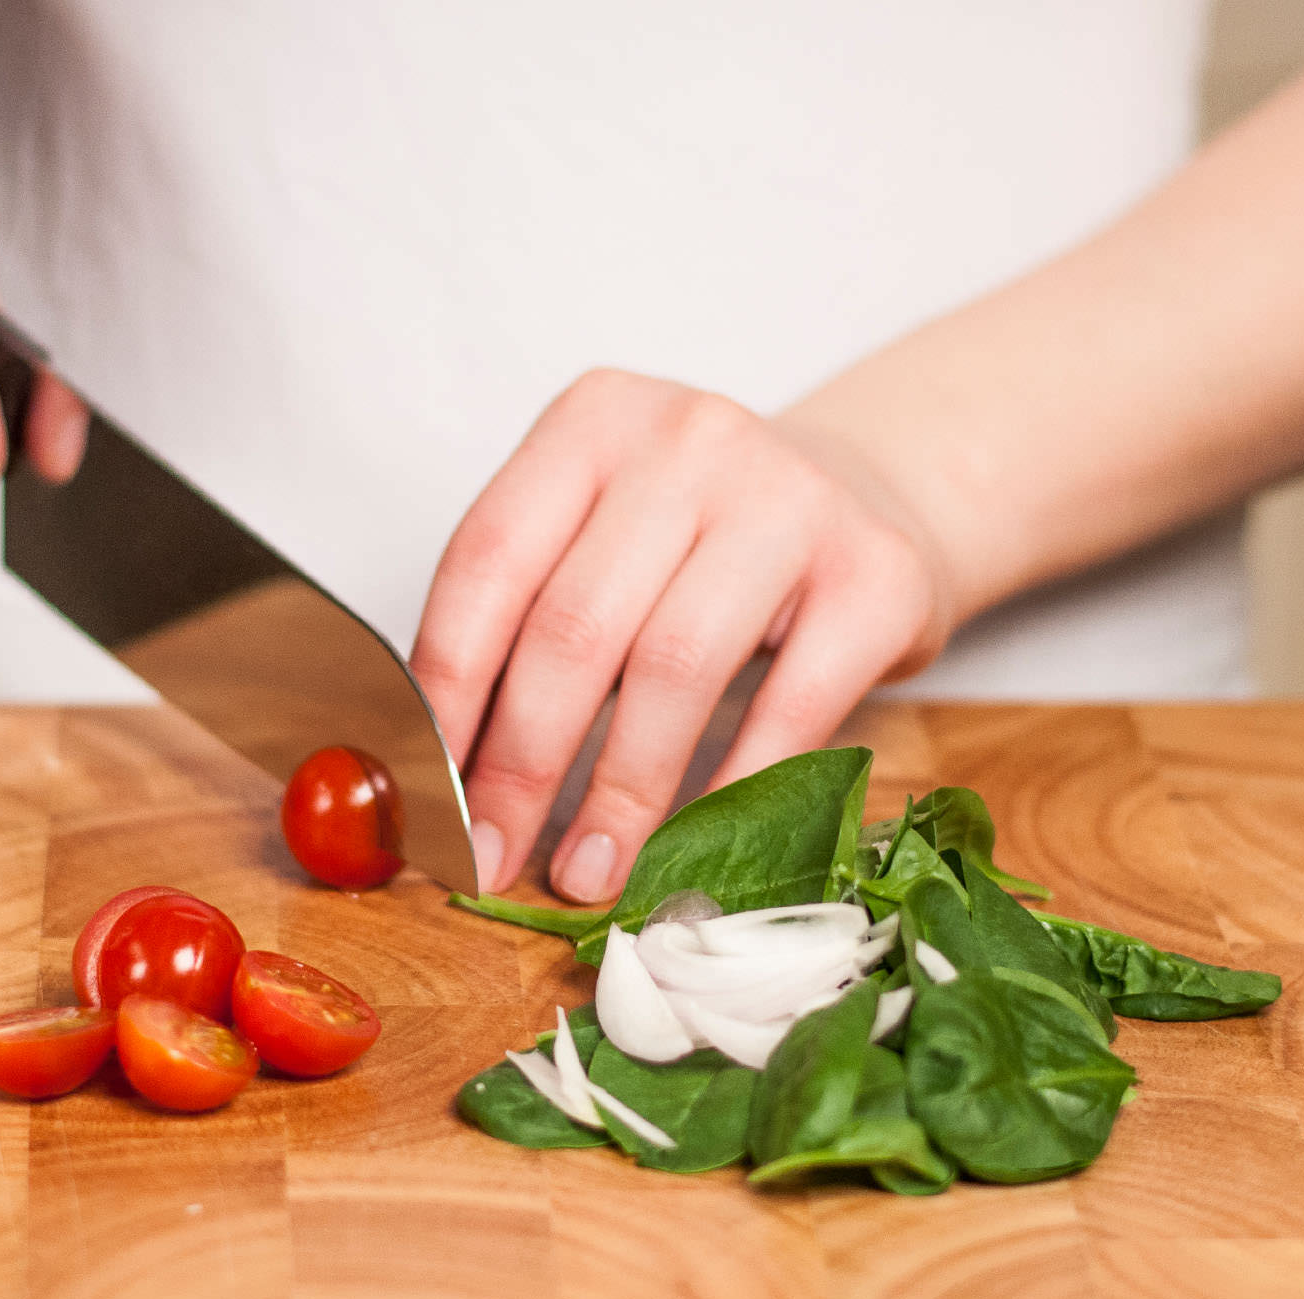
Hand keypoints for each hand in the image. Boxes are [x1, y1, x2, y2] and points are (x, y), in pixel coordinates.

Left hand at [411, 370, 956, 901]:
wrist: (872, 498)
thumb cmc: (705, 542)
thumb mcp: (604, 543)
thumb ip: (523, 627)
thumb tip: (437, 776)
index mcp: (593, 421)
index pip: (487, 563)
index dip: (446, 692)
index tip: (427, 792)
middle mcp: (689, 440)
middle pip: (574, 626)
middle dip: (522, 765)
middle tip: (494, 855)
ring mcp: (791, 498)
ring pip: (673, 668)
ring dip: (619, 793)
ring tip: (589, 872)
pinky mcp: (876, 574)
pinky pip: (787, 708)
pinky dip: (730, 793)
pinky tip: (691, 848)